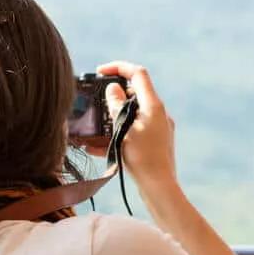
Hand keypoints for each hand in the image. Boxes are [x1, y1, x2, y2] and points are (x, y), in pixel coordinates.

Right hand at [96, 62, 177, 193]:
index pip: (138, 74)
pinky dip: (117, 135)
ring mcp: (157, 129)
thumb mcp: (125, 129)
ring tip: (94, 127)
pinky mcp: (154, 144)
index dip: (118, 67)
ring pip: (131, 115)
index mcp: (153, 105)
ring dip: (112, 118)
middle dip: (113, 96)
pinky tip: (97, 147)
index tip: (100, 71)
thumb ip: (117, 106)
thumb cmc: (143, 158)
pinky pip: (132, 133)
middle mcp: (158, 114)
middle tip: (96, 102)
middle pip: (135, 93)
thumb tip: (113, 88)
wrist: (158, 187)